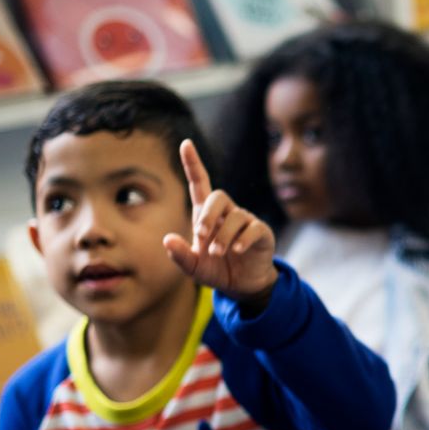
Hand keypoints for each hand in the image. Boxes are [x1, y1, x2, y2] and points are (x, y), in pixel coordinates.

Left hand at [163, 139, 277, 304]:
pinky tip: (236, 251)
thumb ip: (180, 255)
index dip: (193, 163)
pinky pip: (253, 228)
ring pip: (235, 215)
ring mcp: (245, 221)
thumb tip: (167, 239)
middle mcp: (226, 213)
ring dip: (223, 236)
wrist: (242, 286)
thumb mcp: (193, 267)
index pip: (200, 183)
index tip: (186, 143)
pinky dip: (242, 239)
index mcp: (207, 215)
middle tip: (200, 235)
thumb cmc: (216, 270)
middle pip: (219, 196)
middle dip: (207, 214)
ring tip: (218, 253)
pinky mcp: (261, 232)